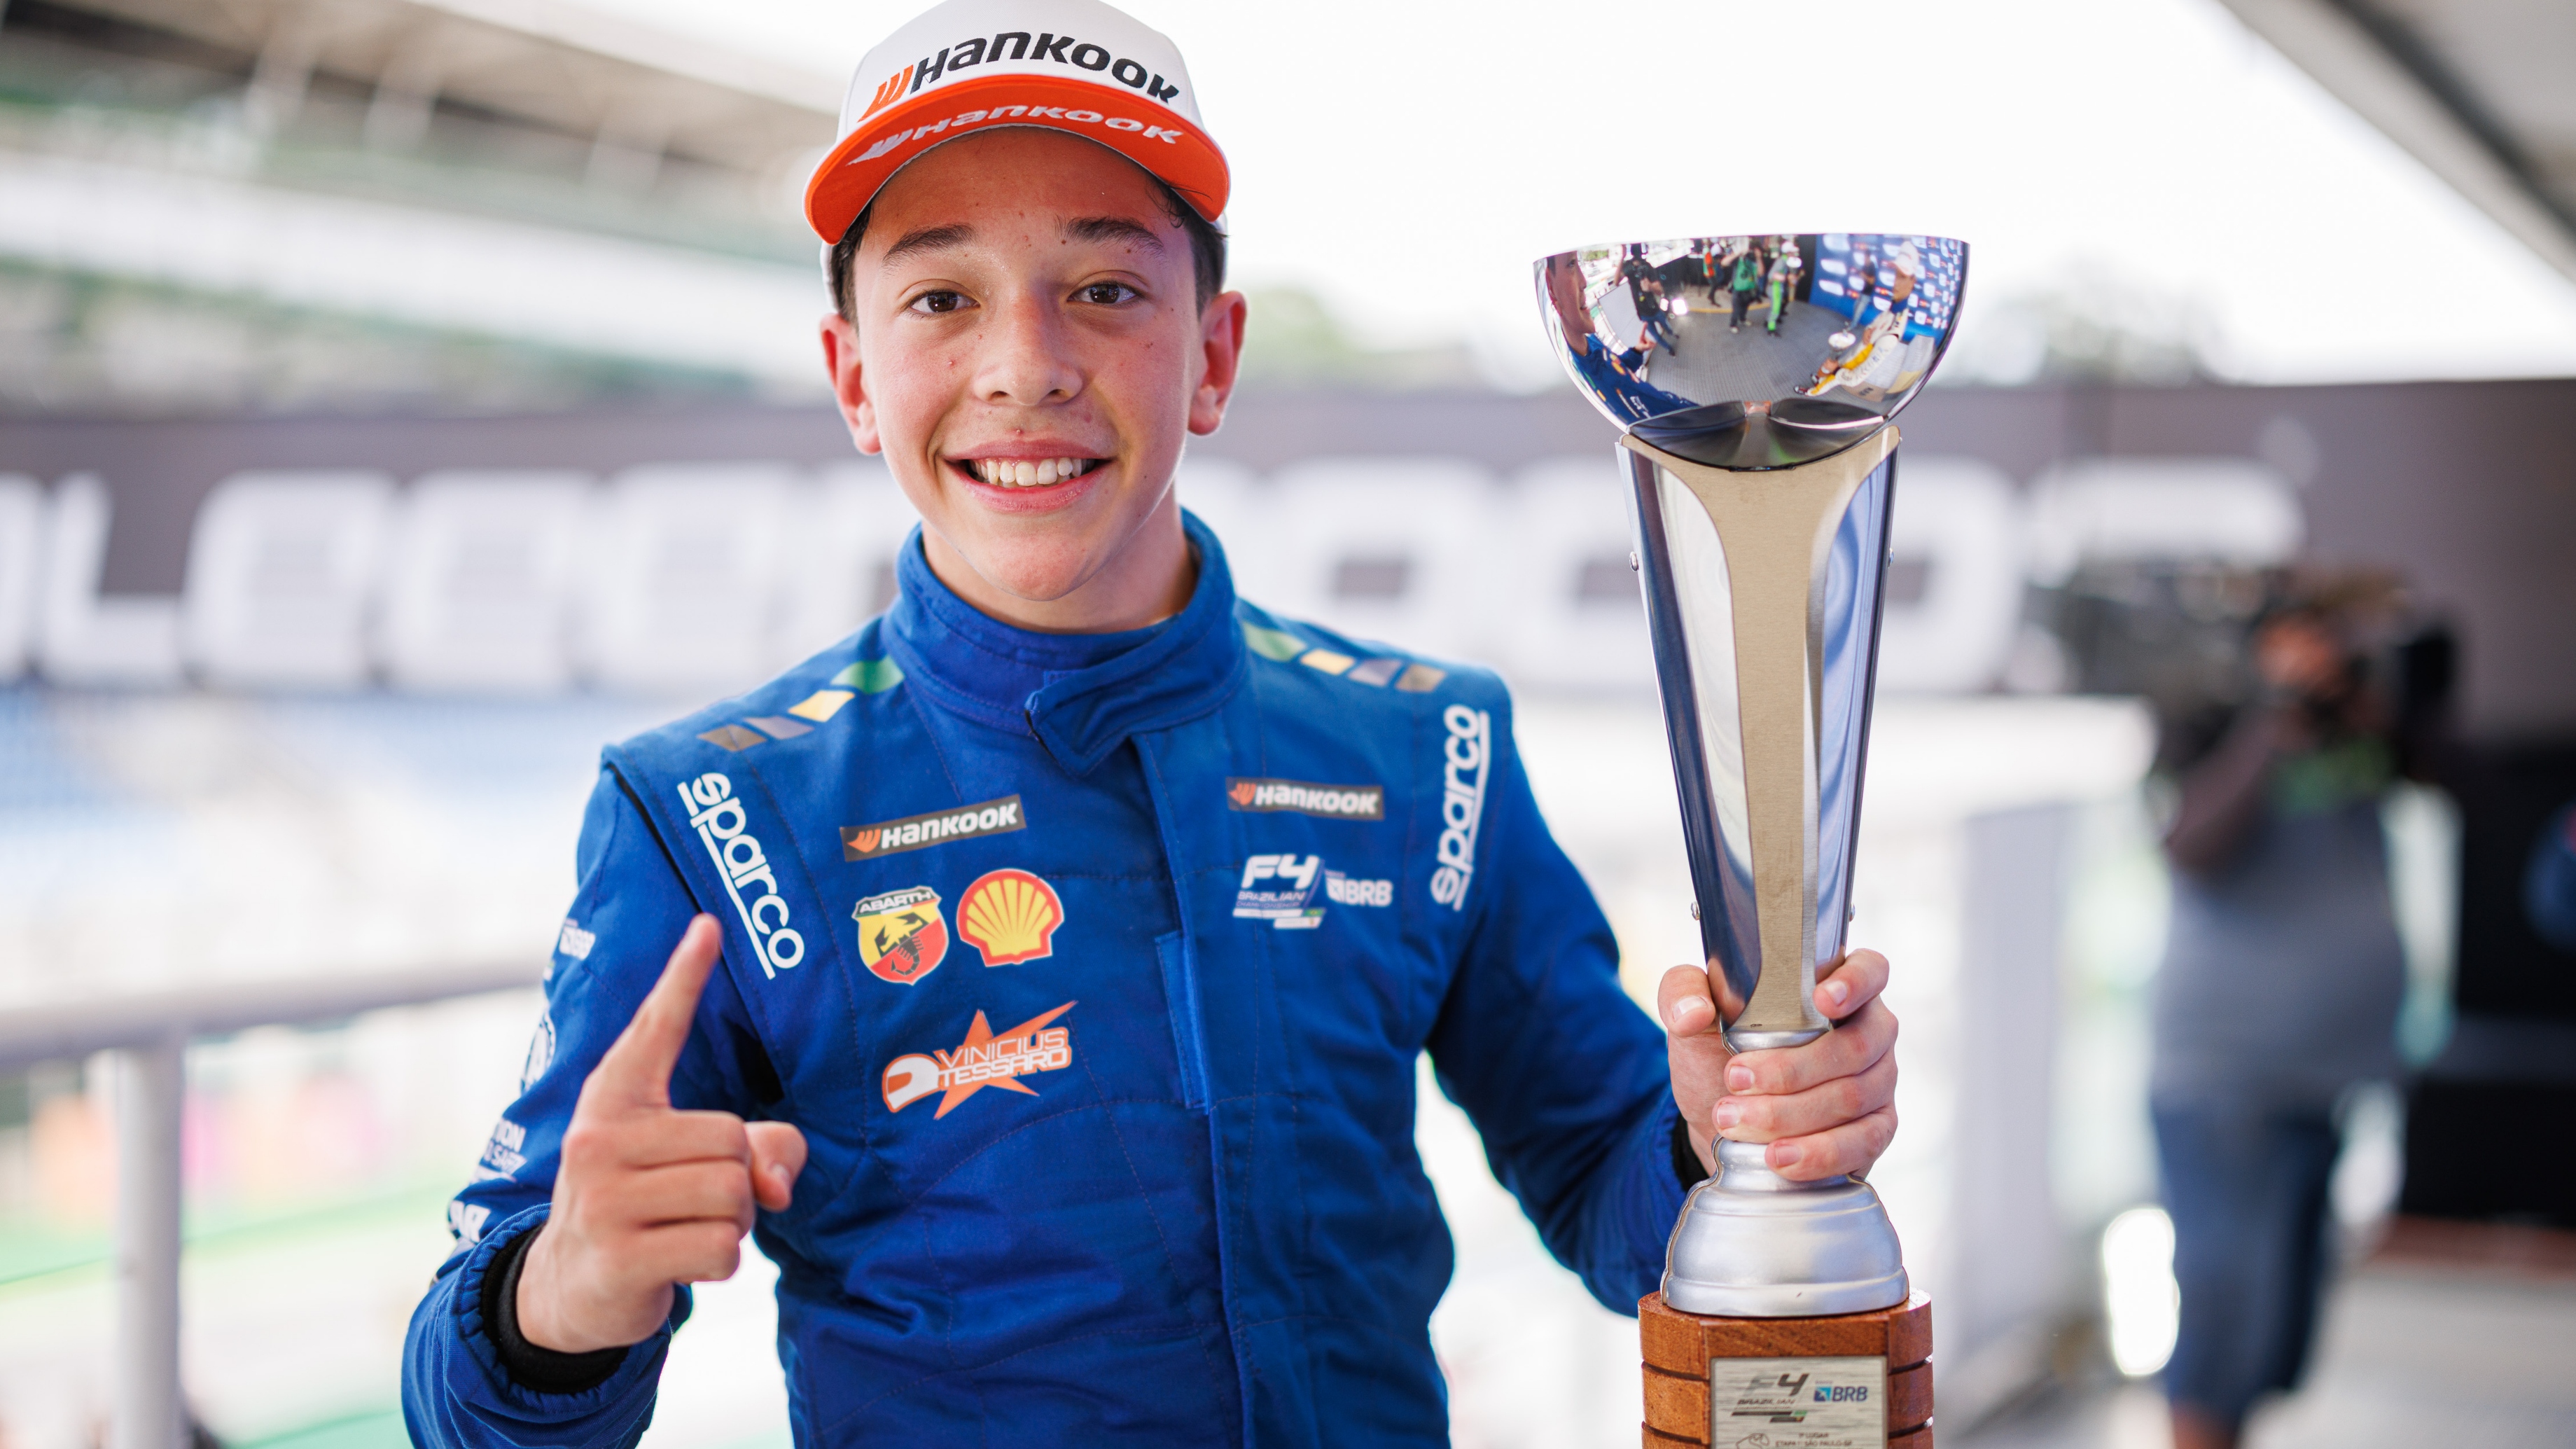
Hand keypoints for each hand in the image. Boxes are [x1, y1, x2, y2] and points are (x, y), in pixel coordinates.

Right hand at [517, 916, 807, 1352]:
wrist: (567, 1286)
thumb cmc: (646, 1205)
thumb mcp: (691, 1162)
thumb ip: (758, 1150)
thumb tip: (774, 1184)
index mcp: (616, 1098)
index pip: (657, 1028)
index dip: (684, 977)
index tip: (709, 925)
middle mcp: (599, 1138)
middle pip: (734, 1141)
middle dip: (737, 1179)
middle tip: (692, 1200)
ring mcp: (603, 1199)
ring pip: (735, 1196)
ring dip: (732, 1223)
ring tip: (684, 1227)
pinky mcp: (619, 1257)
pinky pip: (722, 1249)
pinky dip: (719, 1263)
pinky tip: (676, 1263)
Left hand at [1659, 950, 1898, 1183]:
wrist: (1723, 1124)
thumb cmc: (1718, 1059)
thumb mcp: (1692, 1021)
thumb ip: (1683, 993)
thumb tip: (1694, 1010)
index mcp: (1834, 989)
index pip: (1870, 970)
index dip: (1855, 983)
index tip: (1821, 1000)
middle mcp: (1868, 1032)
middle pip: (1854, 1046)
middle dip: (1789, 1069)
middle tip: (1733, 1079)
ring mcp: (1878, 1082)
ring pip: (1852, 1096)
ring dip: (1790, 1114)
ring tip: (1736, 1122)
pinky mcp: (1875, 1130)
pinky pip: (1862, 1141)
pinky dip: (1819, 1152)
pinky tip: (1780, 1158)